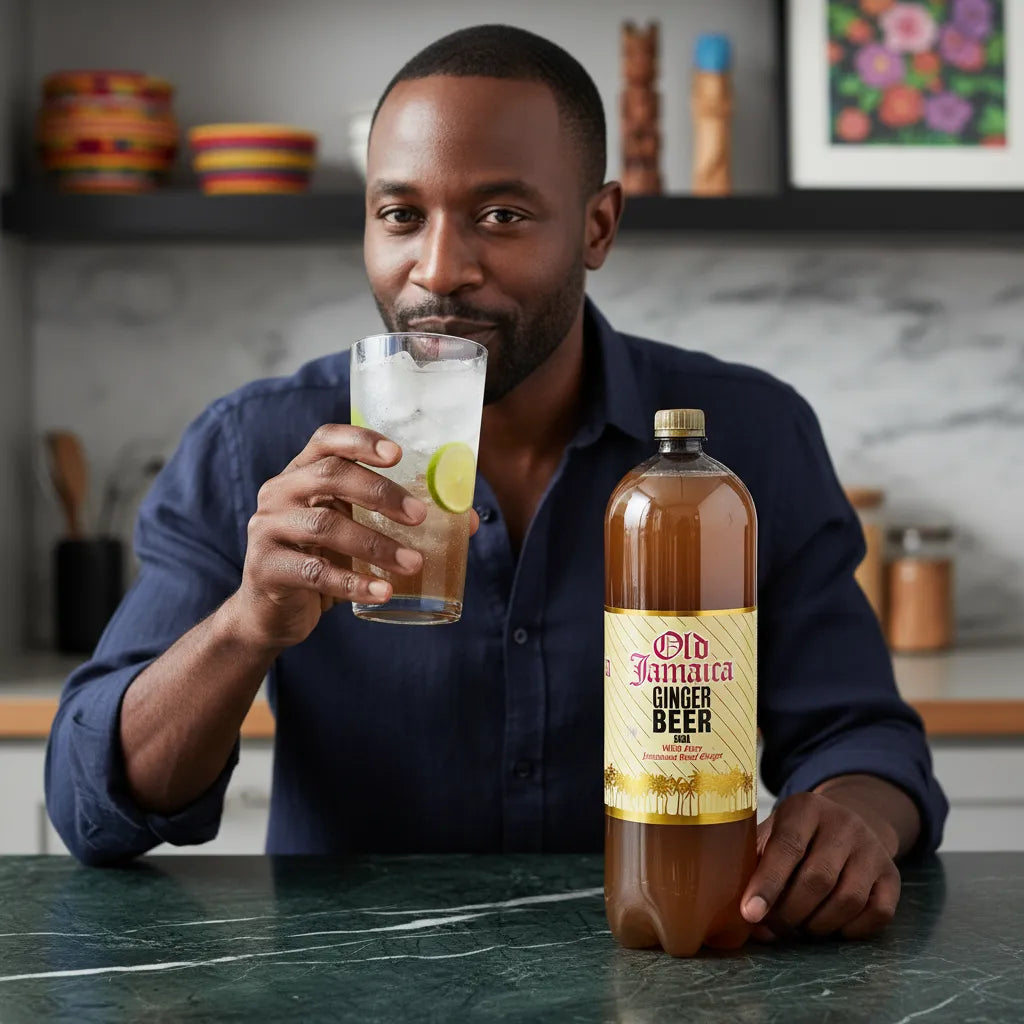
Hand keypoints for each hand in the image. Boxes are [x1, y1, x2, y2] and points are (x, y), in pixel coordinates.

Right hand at [224, 423, 478, 651]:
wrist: (270, 612)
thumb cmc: (321, 561)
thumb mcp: (354, 533)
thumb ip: (396, 522)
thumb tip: (468, 521)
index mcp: (302, 474)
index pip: (326, 440)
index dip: (361, 439)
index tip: (397, 454)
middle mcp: (280, 492)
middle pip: (330, 476)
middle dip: (381, 493)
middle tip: (420, 516)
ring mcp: (268, 529)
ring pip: (325, 526)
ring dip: (377, 544)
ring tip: (413, 563)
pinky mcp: (267, 568)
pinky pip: (315, 572)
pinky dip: (355, 582)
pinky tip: (384, 592)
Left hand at [740, 789, 901, 940]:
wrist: (845, 823)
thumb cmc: (796, 836)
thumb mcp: (771, 834)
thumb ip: (755, 869)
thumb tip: (751, 922)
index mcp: (806, 807)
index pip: (786, 847)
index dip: (767, 884)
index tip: (750, 913)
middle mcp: (844, 823)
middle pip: (818, 879)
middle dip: (790, 912)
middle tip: (775, 925)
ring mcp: (872, 848)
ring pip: (848, 900)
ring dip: (818, 924)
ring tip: (801, 924)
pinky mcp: (892, 874)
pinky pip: (878, 913)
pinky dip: (851, 929)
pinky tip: (833, 925)